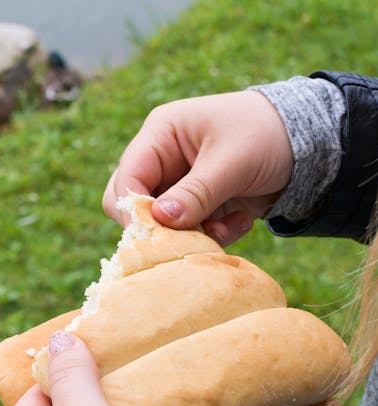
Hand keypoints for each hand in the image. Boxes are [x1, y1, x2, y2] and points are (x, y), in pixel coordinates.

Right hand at [102, 90, 293, 245]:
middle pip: (131, 205)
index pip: (127, 178)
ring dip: (190, 234)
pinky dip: (211, 235)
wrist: (311, 144)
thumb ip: (196, 192)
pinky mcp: (195, 205)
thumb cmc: (267, 134)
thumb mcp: (232, 161)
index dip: (134, 209)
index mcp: (160, 134)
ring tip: (227, 227)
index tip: (154, 236)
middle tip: (188, 237)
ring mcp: (177, 184)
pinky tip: (240, 221)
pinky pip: (186, 232)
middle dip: (159, 226)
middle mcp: (161, 160)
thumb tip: (160, 220)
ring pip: (159, 224)